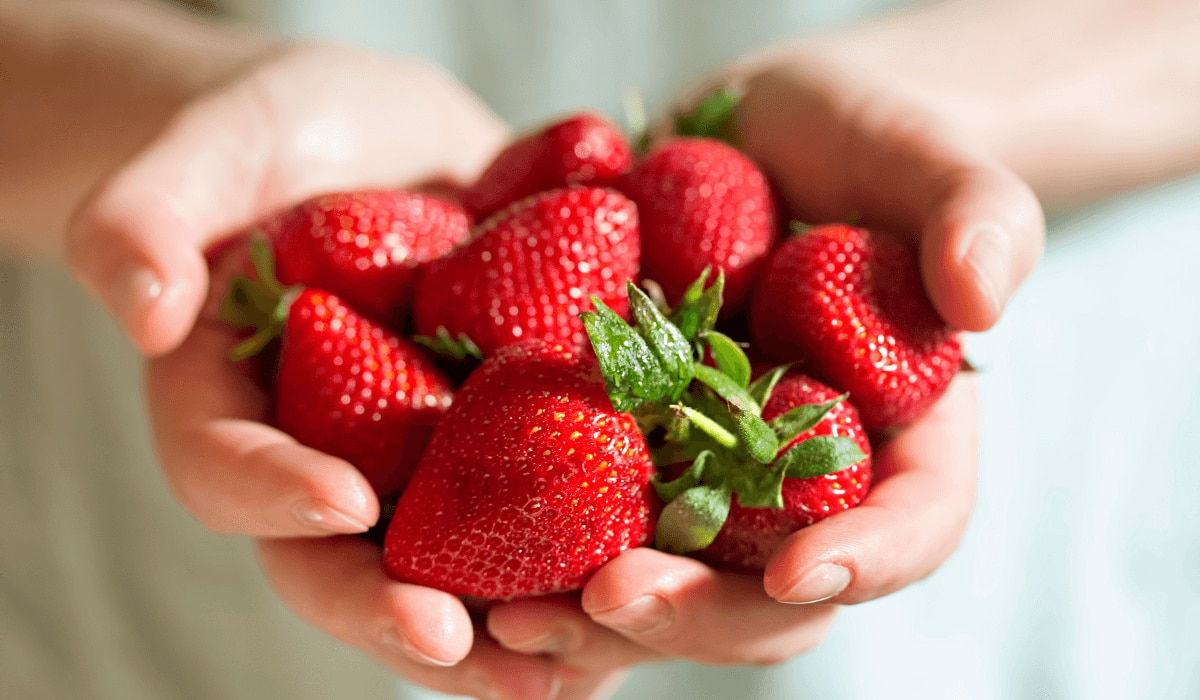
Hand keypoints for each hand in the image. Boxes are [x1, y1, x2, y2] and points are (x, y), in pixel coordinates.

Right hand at [63, 42, 576, 698]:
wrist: (384, 142)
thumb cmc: (275, 140)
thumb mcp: (205, 151)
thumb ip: (146, 217)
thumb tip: (139, 304)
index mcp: (233, 411)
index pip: (228, 471)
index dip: (276, 496)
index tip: (343, 503)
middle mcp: (328, 460)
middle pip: (344, 565)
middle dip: (397, 613)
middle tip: (456, 645)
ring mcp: (422, 462)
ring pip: (454, 567)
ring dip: (509, 623)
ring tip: (571, 659)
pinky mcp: (509, 438)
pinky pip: (545, 508)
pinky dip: (592, 548)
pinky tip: (652, 574)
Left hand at [482, 54, 1043, 685]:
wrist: (755, 138)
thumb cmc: (859, 145)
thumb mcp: (926, 159)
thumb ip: (975, 213)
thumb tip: (984, 297)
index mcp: (899, 439)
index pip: (912, 524)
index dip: (867, 561)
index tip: (802, 573)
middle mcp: (800, 485)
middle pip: (769, 593)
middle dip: (695, 615)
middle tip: (611, 603)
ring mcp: (707, 477)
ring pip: (667, 584)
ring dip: (593, 618)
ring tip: (513, 617)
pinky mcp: (624, 450)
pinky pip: (582, 522)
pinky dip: (528, 551)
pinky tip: (463, 558)